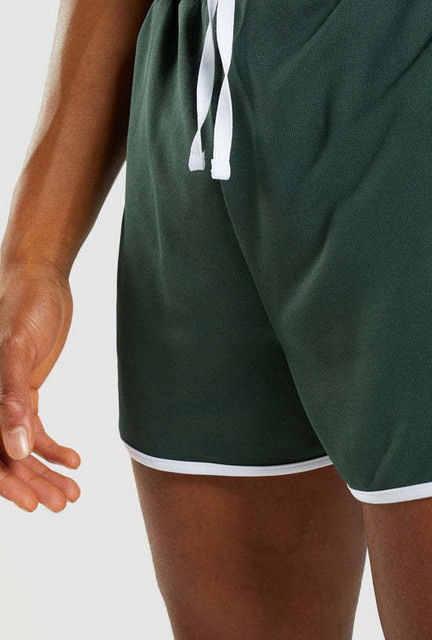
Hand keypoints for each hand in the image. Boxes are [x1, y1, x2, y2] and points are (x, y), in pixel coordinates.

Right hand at [0, 261, 80, 511]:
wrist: (37, 277)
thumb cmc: (21, 305)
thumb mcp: (16, 348)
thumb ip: (11, 398)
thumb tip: (15, 449)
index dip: (7, 482)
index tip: (35, 504)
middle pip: (4, 455)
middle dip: (32, 483)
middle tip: (65, 502)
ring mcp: (2, 398)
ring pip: (19, 446)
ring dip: (44, 470)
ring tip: (74, 491)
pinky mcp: (21, 389)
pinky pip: (32, 427)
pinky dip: (51, 446)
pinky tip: (74, 459)